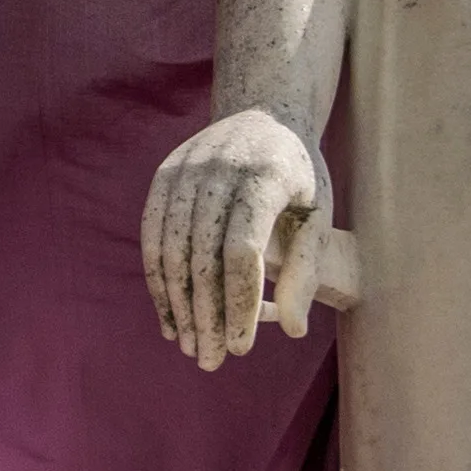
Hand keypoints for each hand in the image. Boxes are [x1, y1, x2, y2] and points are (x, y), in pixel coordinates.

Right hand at [142, 109, 326, 369]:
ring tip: (189, 346)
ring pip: (171, 250)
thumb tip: (292, 330)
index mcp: (266, 176)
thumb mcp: (318, 211)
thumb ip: (306, 268)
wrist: (265, 110)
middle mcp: (219, 169)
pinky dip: (157, 280)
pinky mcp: (164, 176)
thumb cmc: (299, 172)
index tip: (241, 346)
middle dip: (205, 316)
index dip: (239, 303)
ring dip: (177, 305)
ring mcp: (185, 170)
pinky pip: (152, 236)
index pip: (243, 251)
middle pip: (203, 257)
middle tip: (211, 361)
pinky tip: (169, 316)